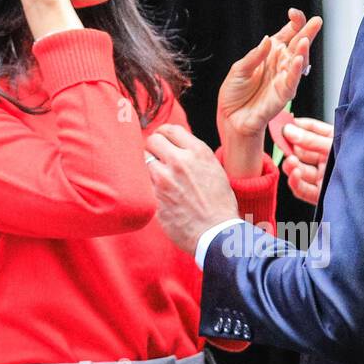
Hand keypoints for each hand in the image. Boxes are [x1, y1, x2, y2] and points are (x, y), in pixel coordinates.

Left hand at [145, 124, 238, 256]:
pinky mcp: (154, 197)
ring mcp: (164, 180)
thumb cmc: (220, 205)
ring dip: (149, 168)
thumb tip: (179, 149)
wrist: (216, 234)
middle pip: (152, 140)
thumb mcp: (215, 171)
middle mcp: (180, 162)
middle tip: (157, 159)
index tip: (163, 143)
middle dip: (153, 148)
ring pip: (144, 161)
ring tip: (159, 179)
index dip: (164, 135)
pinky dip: (148, 186)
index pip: (170, 129)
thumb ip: (196, 157)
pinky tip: (158, 194)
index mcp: (198, 152)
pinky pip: (143, 183)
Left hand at [217, 8, 322, 141]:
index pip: (287, 34)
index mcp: (270, 54)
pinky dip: (296, 70)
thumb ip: (254, 56)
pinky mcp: (284, 94)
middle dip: (307, 32)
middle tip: (316, 21)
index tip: (293, 13)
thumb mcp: (239, 69)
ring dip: (303, 51)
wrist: (231, 118)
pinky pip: (292, 80)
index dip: (293, 23)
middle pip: (298, 45)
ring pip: (299, 62)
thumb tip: (268, 39)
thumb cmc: (235, 94)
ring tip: (305, 39)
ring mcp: (284, 79)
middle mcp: (280, 65)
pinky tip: (299, 59)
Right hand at [282, 117, 333, 204]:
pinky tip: (295, 174)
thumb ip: (310, 139)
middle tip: (281, 141)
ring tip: (290, 160)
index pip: (312, 130)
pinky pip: (303, 189)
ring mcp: (324, 176)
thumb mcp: (334, 145)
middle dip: (290, 146)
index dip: (298, 126)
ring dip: (291, 165)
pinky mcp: (321, 194)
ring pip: (299, 170)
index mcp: (335, 143)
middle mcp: (328, 159)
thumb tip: (289, 129)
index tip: (286, 122)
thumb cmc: (363, 160)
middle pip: (302, 151)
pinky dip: (295, 182)